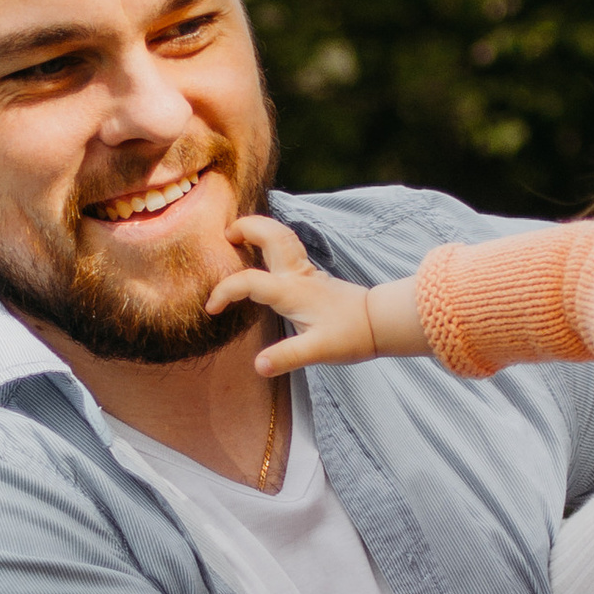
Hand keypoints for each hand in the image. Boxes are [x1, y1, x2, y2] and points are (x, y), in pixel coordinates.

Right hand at [206, 215, 425, 372]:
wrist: (381, 323)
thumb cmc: (351, 335)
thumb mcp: (318, 351)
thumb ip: (288, 357)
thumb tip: (259, 366)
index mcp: (292, 291)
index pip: (249, 281)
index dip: (225, 291)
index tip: (212, 308)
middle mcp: (297, 275)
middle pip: (271, 234)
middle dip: (246, 227)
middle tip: (226, 235)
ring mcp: (306, 272)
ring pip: (282, 236)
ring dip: (260, 229)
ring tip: (239, 235)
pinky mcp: (313, 276)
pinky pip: (287, 248)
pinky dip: (271, 242)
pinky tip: (265, 254)